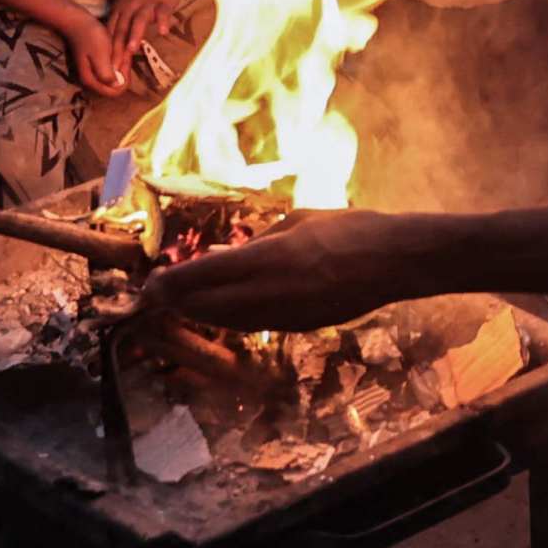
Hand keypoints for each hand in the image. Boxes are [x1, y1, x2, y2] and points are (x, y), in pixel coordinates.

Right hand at [60, 11, 135, 98]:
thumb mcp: (100, 55)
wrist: (78, 22)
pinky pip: (109, 70)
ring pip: (113, 77)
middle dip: (123, 73)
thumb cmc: (90, 37)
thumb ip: (107, 73)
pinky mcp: (94, 66)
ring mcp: (92, 74)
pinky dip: (116, 62)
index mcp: (91, 80)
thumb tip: (117, 86)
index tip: (125, 63)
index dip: (124, 80)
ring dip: (120, 67)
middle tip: (124, 55)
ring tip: (121, 51)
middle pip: (114, 86)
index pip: (114, 92)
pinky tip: (116, 51)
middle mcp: (91, 81)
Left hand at [106, 0, 199, 69]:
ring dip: (134, 34)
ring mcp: (146, 4)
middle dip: (117, 48)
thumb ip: (120, 23)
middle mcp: (130, 7)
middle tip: (114, 66)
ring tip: (132, 49)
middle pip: (122, 29)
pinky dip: (163, 21)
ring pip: (139, 20)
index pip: (111, 32)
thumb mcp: (125, 3)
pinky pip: (162, 12)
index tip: (105, 67)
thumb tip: (114, 47)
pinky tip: (164, 32)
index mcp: (120, 9)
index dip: (107, 50)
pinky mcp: (163, 1)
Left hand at [138, 210, 407, 339]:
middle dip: (181, 303)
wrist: (396, 261)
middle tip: (158, 298)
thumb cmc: (351, 228)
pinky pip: (257, 324)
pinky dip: (233, 319)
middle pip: (213, 305)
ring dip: (204, 314)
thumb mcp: (300, 221)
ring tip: (183, 307)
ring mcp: (289, 314)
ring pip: (232, 320)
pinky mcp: (303, 326)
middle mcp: (275, 290)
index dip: (175, 284)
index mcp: (273, 256)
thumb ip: (262, 240)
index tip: (151, 285)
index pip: (209, 274)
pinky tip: (225, 312)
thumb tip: (229, 252)